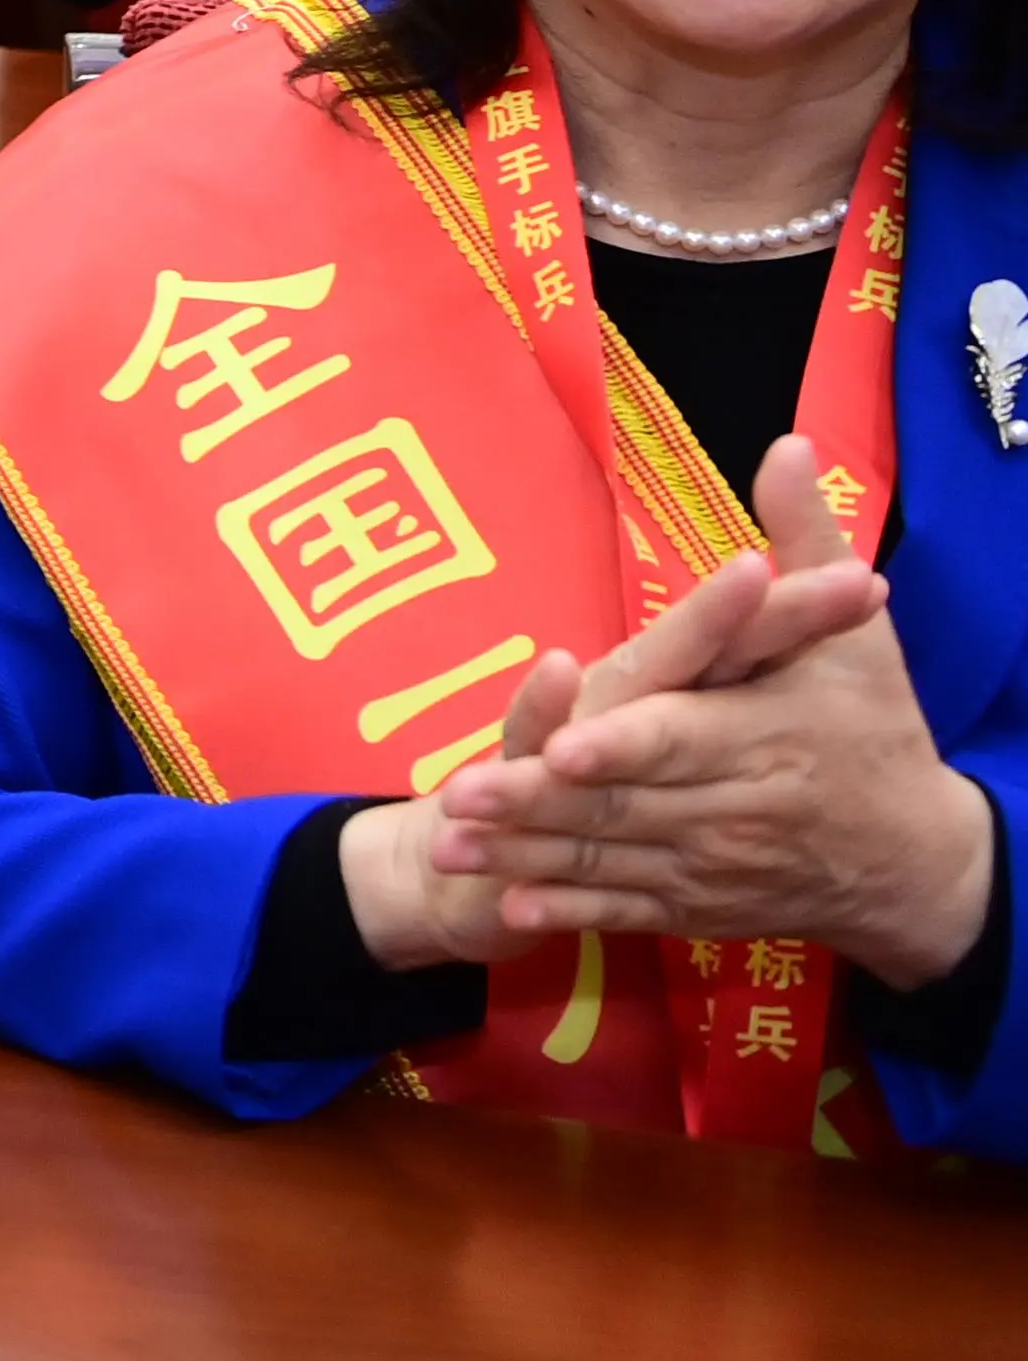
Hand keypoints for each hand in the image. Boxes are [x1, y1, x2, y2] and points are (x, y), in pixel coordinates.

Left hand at [409, 440, 996, 983]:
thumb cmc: (870, 731)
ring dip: (526, 859)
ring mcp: (712, 866)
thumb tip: (786, 446)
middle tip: (458, 794)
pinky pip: (626, 914)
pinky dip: (567, 914)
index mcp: (764, 737)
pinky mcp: (698, 907)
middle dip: (538, 804)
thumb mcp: (850, 636)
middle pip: (624, 806)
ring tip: (447, 847)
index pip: (680, 739)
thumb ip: (806, 542)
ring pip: (610, 863)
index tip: (561, 743)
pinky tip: (503, 909)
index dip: (620, 743)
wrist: (913, 860)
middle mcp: (734, 809)